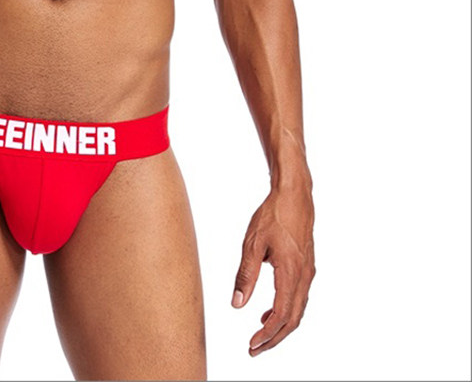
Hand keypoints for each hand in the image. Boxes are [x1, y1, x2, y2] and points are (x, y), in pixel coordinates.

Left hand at [232, 184, 314, 355]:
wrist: (294, 195)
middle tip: (254, 349)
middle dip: (274, 338)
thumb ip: (245, 275)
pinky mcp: (306, 266)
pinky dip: (286, 310)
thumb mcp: (252, 244)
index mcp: (291, 273)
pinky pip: (299, 297)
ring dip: (280, 326)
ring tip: (260, 334)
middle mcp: (304, 276)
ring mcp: (308, 272)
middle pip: (292, 319)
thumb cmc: (273, 215)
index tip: (252, 345)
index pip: (281, 315)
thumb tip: (237, 303)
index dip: (267, 335)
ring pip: (298, 310)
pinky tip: (269, 311)